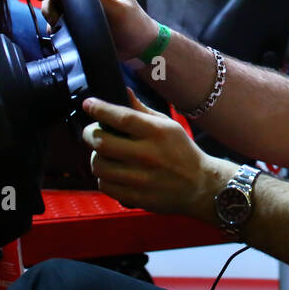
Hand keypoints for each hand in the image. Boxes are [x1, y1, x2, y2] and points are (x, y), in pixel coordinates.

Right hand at [34, 0, 159, 60]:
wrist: (137, 47)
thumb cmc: (134, 24)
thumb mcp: (122, 11)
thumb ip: (105, 0)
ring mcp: (80, 2)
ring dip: (49, 8)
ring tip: (54, 20)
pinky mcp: (76, 18)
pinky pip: (57, 17)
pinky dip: (53, 23)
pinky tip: (56, 30)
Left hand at [83, 89, 235, 218]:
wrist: (200, 186)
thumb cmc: (182, 151)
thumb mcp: (169, 125)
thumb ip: (143, 110)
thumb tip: (123, 92)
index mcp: (158, 133)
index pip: (122, 117)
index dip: (100, 109)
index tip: (88, 104)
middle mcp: (148, 155)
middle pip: (102, 142)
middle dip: (90, 134)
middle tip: (92, 132)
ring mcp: (142, 179)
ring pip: (98, 166)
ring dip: (96, 157)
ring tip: (104, 154)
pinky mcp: (137, 197)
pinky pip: (104, 185)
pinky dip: (103, 177)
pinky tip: (113, 172)